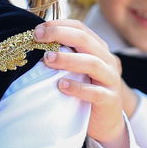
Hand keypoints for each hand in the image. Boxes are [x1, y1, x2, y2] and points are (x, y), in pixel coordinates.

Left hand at [35, 20, 131, 147]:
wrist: (106, 122)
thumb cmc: (86, 92)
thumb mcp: (78, 70)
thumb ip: (65, 56)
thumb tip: (35, 42)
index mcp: (99, 49)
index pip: (80, 28)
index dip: (59, 25)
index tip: (37, 29)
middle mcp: (107, 60)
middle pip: (85, 39)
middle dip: (59, 34)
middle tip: (37, 37)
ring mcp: (111, 79)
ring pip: (92, 63)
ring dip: (68, 59)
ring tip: (47, 59)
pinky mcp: (110, 99)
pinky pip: (95, 92)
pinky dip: (78, 87)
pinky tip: (61, 85)